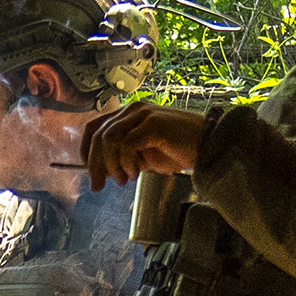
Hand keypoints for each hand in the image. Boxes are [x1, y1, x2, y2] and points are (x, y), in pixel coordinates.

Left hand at [81, 102, 206, 185]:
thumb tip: (101, 171)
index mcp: (129, 114)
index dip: (86, 150)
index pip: (94, 127)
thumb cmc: (179, 150)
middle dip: (94, 164)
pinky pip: (127, 144)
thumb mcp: (145, 156)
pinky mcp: (153, 124)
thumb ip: (124, 157)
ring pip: (109, 139)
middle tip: (98, 186)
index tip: (90, 173)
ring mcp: (143, 114)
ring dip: (112, 165)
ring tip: (124, 180)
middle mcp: (133, 110)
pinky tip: (136, 174)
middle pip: (98, 134)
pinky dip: (127, 163)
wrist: (208, 146)